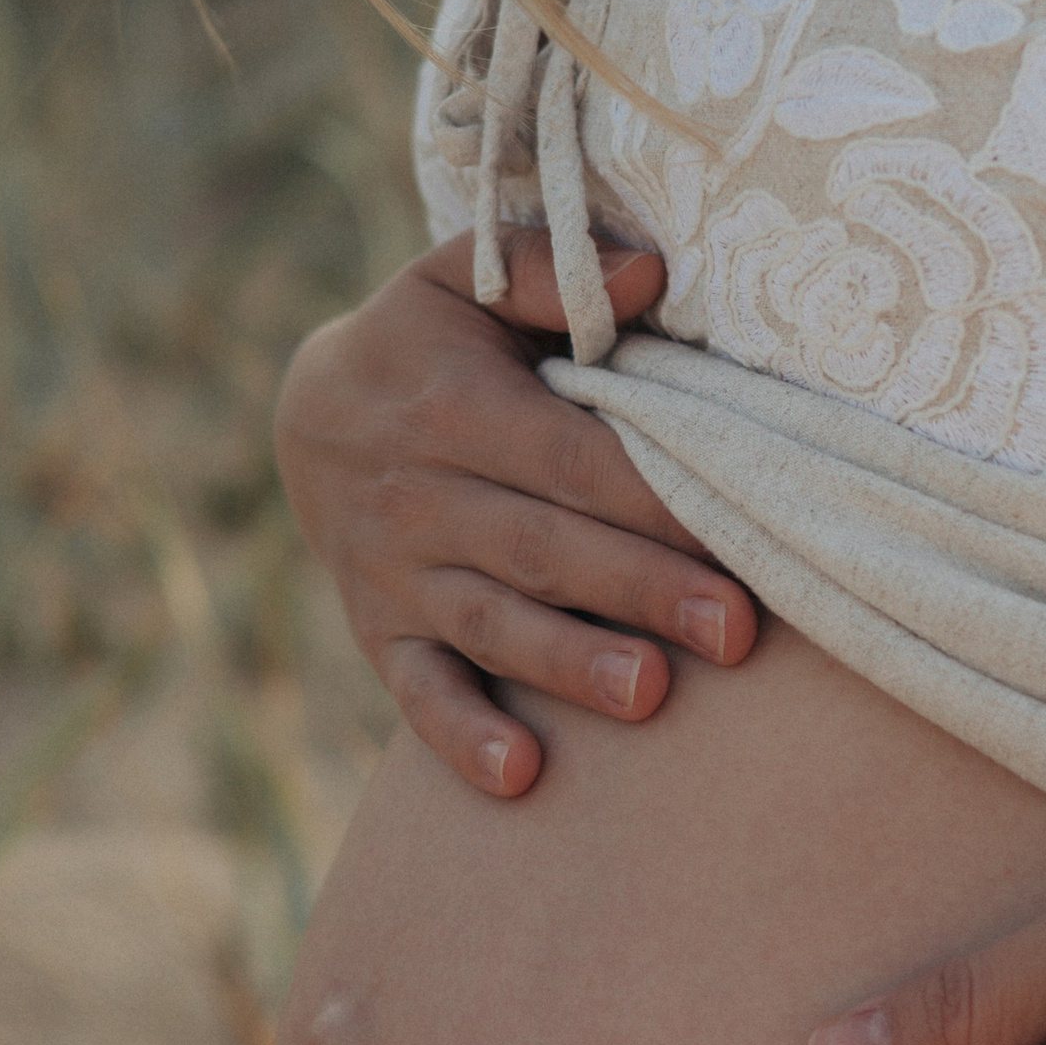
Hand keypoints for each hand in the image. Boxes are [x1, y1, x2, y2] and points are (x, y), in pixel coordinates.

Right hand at [273, 228, 756, 793]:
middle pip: (544, 548)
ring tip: (650, 694)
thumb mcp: (461, 277)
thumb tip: (649, 269)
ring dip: (570, 663)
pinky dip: (462, 737)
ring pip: (492, 625)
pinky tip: (521, 775)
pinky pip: (415, 693)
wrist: (308, 411)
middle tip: (734, 628)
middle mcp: (420, 496)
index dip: (651, 496)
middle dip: (640, 589)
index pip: (569, 458)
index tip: (738, 524)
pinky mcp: (380, 633)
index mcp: (456, 407)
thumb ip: (548, 272)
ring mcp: (396, 574)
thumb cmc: (428, 341)